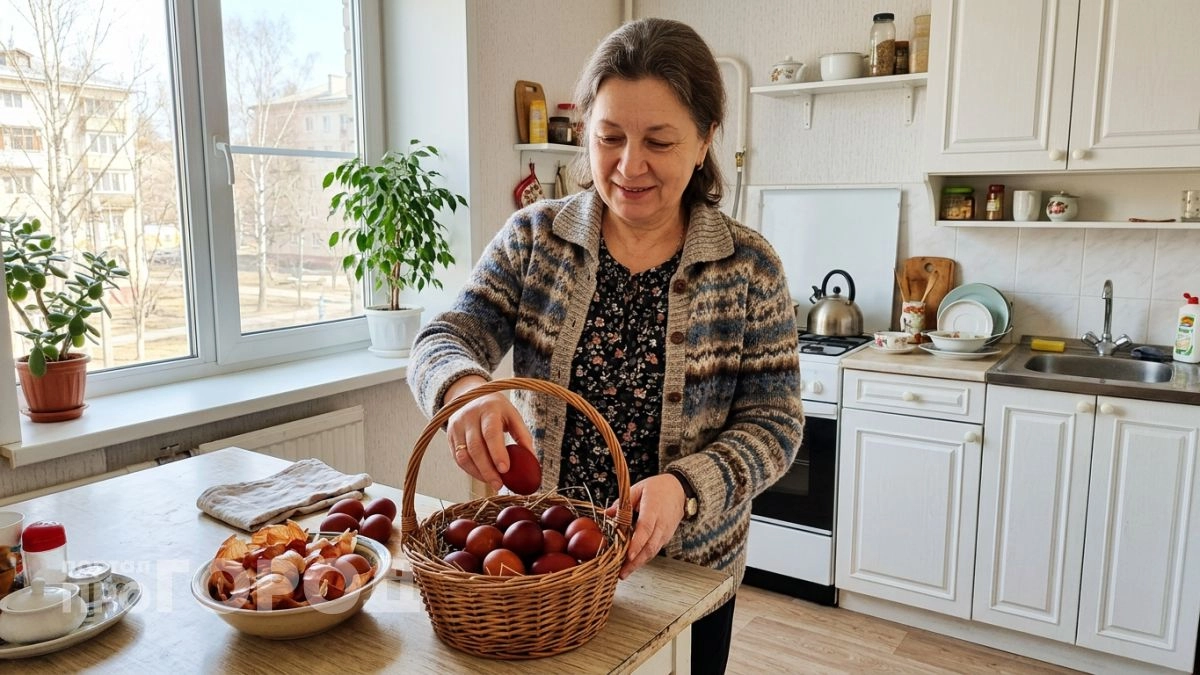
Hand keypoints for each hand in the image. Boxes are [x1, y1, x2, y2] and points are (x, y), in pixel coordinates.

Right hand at [444, 376, 533, 491]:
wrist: (471, 396)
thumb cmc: (497, 410)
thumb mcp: (513, 416)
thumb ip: (522, 436)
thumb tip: (531, 460)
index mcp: (488, 409)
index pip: (490, 432)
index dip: (497, 452)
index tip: (505, 470)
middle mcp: (469, 416)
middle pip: (475, 448)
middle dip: (487, 470)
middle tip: (500, 485)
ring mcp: (456, 426)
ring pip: (464, 455)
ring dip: (478, 473)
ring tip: (493, 483)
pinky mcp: (449, 436)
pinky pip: (458, 458)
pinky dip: (471, 470)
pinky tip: (483, 476)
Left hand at [604, 473, 685, 579]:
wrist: (679, 490)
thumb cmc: (658, 488)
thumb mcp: (638, 488)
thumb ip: (622, 502)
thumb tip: (607, 514)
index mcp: (653, 509)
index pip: (645, 528)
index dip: (637, 543)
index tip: (628, 555)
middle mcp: (662, 523)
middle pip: (650, 546)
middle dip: (635, 561)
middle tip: (622, 572)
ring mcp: (666, 532)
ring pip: (653, 551)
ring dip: (639, 563)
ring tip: (624, 573)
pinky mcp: (667, 537)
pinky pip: (655, 549)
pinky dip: (644, 558)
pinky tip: (633, 564)